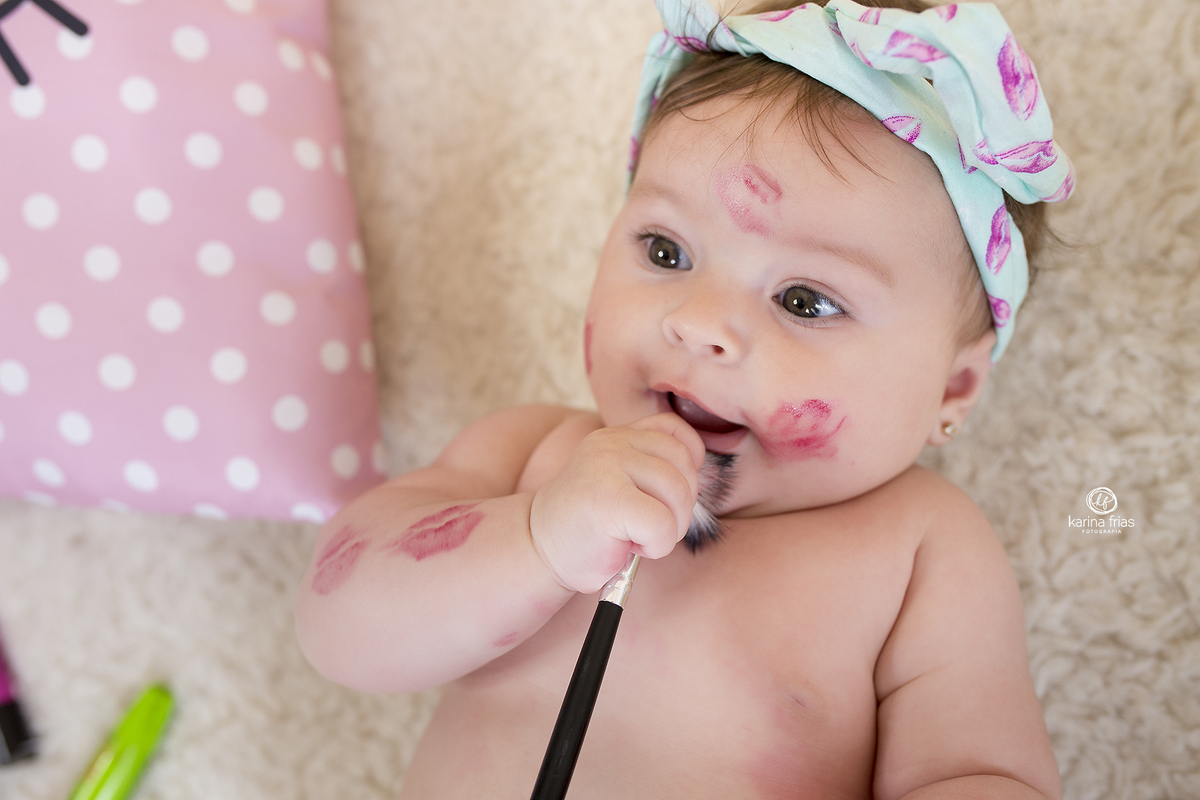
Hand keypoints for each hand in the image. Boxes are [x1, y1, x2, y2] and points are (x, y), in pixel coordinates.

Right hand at [529, 413, 704, 593]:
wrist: (537, 548)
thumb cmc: (587, 525)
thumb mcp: (618, 481)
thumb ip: (649, 467)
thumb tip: (699, 476)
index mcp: (617, 435)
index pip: (675, 430)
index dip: (688, 463)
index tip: (667, 494)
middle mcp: (612, 443)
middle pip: (685, 465)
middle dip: (681, 506)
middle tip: (651, 526)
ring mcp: (608, 465)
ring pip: (678, 494)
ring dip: (669, 528)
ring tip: (637, 537)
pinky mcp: (608, 498)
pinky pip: (663, 524)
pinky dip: (656, 546)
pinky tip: (628, 546)